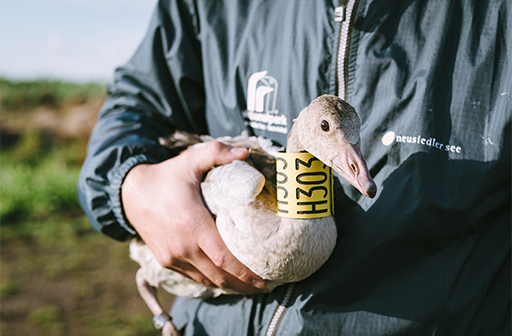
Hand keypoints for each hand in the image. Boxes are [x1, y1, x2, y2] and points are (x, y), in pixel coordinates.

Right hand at [122, 140, 266, 293]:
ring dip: (228, 286)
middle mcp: (182, 247)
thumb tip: (245, 152)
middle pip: (219, 276)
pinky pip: (192, 276)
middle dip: (243, 284)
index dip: (245, 272)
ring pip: (206, 280)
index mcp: (192, 225)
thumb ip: (216, 153)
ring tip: (249, 287)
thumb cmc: (164, 177)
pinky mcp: (165, 260)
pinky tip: (224, 279)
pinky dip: (210, 280)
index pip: (224, 258)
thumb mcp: (189, 160)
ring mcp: (172, 257)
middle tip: (264, 287)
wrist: (130, 193)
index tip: (264, 279)